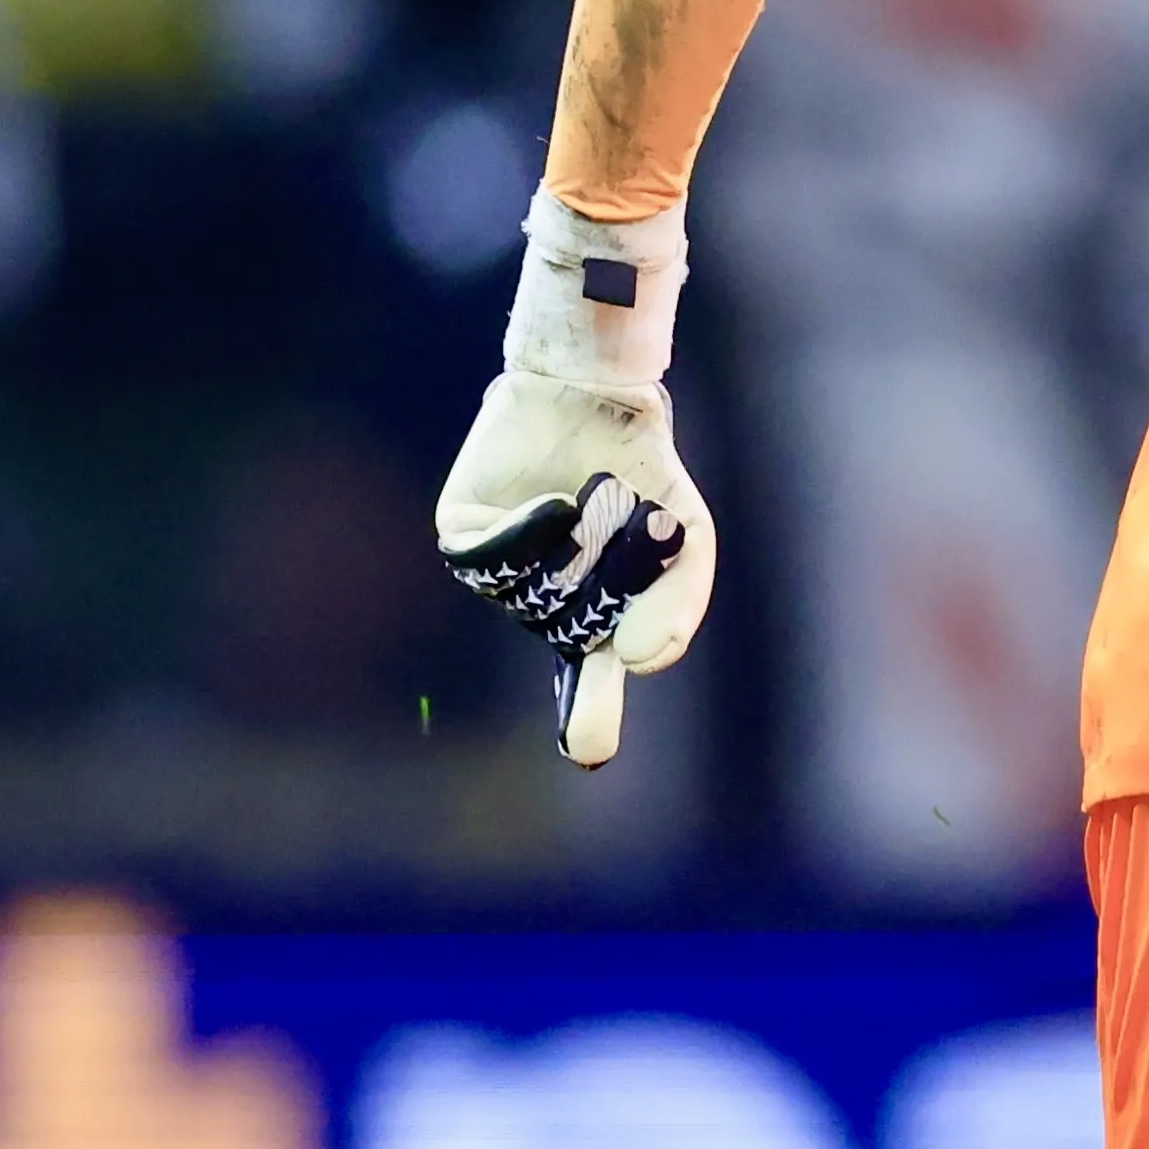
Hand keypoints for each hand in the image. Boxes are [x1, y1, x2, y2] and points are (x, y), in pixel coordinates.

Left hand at [435, 197, 714, 764]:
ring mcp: (498, 574)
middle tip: (626, 527)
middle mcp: (539, 605)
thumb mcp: (686, 543)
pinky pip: (487, 560)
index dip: (587, 721)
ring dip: (570, 554)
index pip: (585, 690)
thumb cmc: (641, 475)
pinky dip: (525, 535)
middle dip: (606, 583)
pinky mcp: (463, 537)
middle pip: (569, 631)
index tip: (587, 753)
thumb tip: (633, 664)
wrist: (592, 396)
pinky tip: (555, 504)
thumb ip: (681, 606)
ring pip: (527, 596)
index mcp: (593, 619)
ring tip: (593, 503)